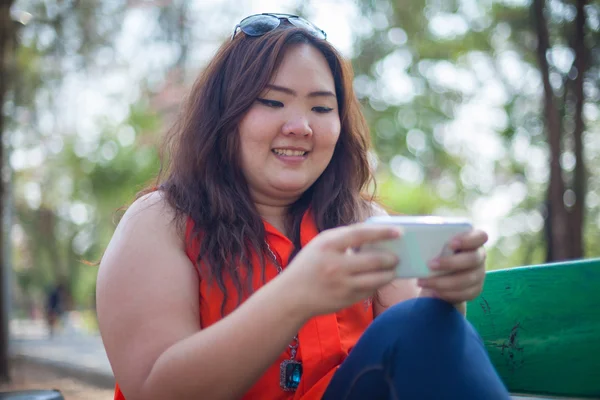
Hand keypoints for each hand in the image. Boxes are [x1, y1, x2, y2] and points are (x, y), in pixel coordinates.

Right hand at [282, 224, 400, 317]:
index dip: (382, 232)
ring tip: (393, 269)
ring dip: (389, 273)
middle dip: (391, 258)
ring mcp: (342, 284)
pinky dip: (378, 284)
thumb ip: (344, 237)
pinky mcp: (346, 300)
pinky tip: (380, 279)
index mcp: (327, 245)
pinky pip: (370, 290)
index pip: (360, 234)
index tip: (398, 231)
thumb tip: (374, 234)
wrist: (292, 296)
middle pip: (374, 260)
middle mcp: (335, 265)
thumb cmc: (309, 265)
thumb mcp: (320, 244)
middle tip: (397, 256)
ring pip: (377, 278)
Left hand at [417, 229, 487, 304]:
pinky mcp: (475, 290)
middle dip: (450, 263)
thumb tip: (411, 231)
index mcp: (472, 239)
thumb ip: (429, 234)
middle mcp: (479, 256)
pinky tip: (433, 291)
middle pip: (472, 259)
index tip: (450, 244)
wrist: (437, 273)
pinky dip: (447, 293)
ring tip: (423, 281)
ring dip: (443, 282)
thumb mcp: (433, 240)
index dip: (468, 240)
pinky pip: (465, 294)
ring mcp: (479, 274)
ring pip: (467, 279)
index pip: (480, 236)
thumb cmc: (435, 250)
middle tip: (430, 265)